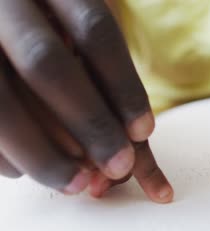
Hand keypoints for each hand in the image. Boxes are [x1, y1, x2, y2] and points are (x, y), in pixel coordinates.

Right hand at [0, 0, 172, 202]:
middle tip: (119, 165)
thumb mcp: (80, 33)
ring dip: (41, 152)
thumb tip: (133, 149)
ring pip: (0, 99)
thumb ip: (103, 76)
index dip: (122, 85)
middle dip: (87, 122)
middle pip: (46, 63)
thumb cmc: (54, 28)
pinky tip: (25, 171)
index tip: (144, 131)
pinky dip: (3, 153)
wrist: (6, 12)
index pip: (95, 30)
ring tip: (77, 183)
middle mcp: (6, 3)